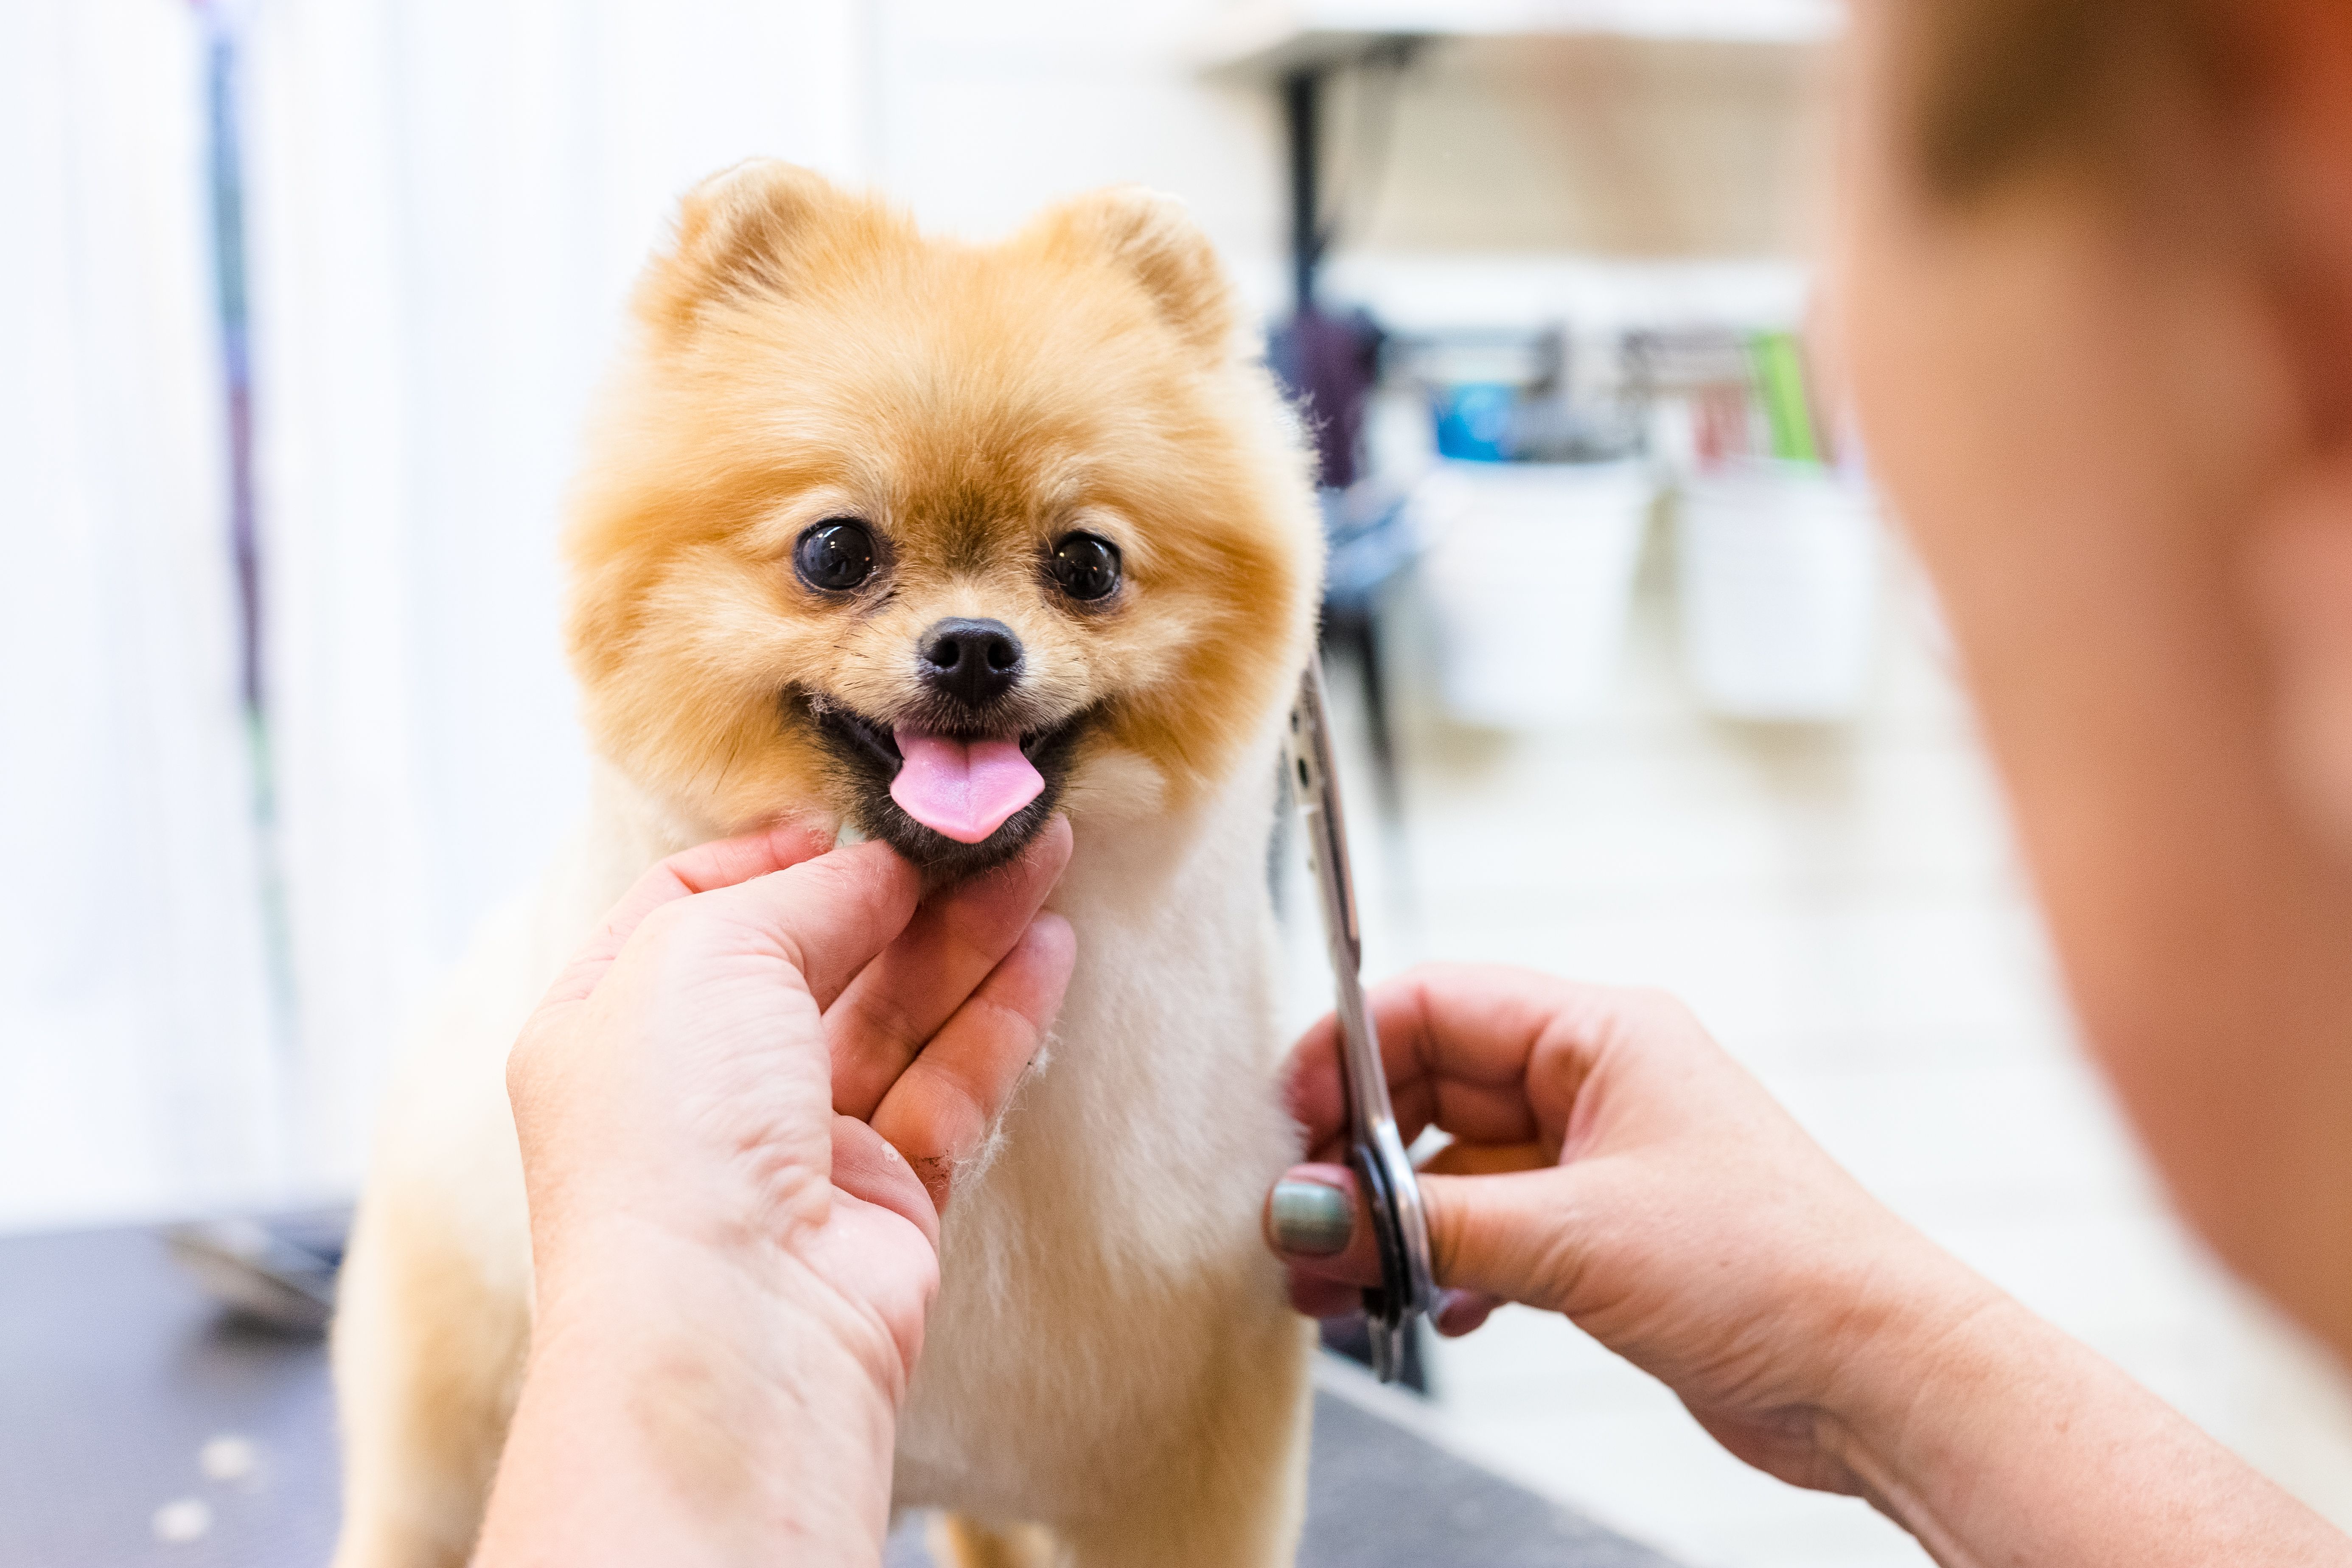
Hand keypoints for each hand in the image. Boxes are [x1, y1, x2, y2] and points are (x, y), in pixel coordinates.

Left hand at [481, 821, 1071, 1567]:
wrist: (731, 1335)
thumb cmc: (675, 1134)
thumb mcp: (709, 953)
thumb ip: (804, 893)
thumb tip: (879, 860)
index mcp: (612, 1019)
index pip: (693, 905)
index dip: (778, 852)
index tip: (862, 811)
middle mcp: (696, 1084)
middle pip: (818, 955)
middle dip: (907, 885)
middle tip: (996, 823)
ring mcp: (789, 1148)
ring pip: (895, 1016)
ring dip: (971, 936)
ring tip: (1045, 856)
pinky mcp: (879, 1201)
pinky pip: (947, 1091)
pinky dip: (997, 1021)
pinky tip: (1048, 954)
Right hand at [1265, 964, 1983, 1494]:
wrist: (1878, 1378)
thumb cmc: (1768, 1271)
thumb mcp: (1571, 1239)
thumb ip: (1424, 1222)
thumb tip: (1308, 1215)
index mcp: (1601, 1035)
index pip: (1435, 1007)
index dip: (1347, 1053)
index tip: (1289, 1122)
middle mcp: (1597, 1082)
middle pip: (1432, 1088)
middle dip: (1357, 1158)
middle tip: (1299, 1227)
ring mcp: (1601, 1161)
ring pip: (1455, 1168)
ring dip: (1391, 1226)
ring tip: (1334, 1290)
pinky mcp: (1606, 1236)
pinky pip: (1492, 1230)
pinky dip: (1449, 1267)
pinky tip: (1431, 1313)